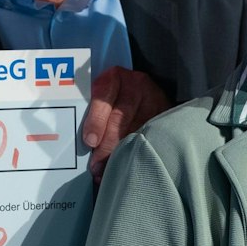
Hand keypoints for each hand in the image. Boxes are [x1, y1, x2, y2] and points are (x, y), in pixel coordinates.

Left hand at [81, 66, 171, 182]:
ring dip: (122, 152)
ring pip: (136, 129)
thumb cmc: (114, 100)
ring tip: (110, 169)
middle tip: (97, 164)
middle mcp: (135, 84)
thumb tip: (82, 143)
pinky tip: (129, 163)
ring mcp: (152, 97)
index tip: (90, 141)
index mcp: (113, 77)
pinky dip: (138, 151)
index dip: (96, 120)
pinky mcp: (164, 111)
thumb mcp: (101, 98)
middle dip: (107, 144)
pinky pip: (151, 135)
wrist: (143, 93)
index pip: (103, 97)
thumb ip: (91, 113)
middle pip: (120, 117)